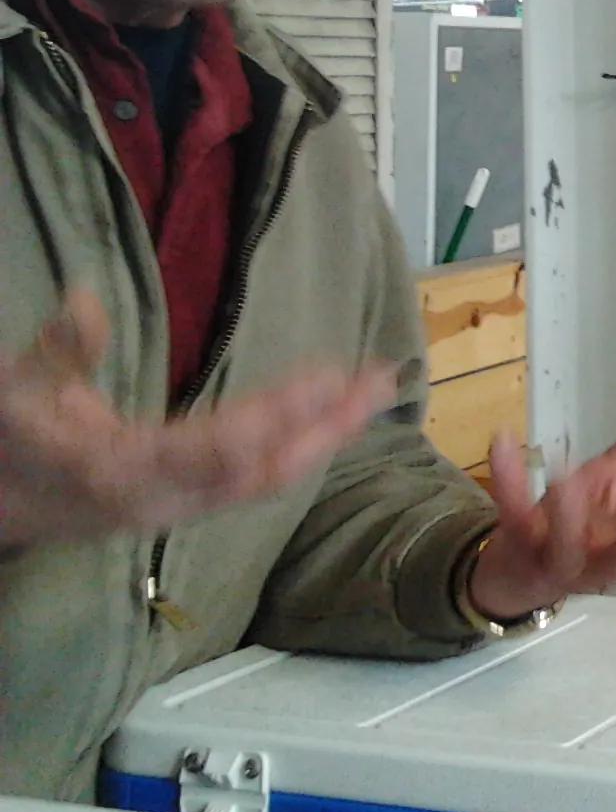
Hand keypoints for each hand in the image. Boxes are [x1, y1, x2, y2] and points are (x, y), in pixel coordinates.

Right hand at [0, 289, 394, 545]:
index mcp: (120, 472)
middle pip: (261, 469)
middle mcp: (161, 501)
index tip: (330, 375)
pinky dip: (299, 450)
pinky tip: (331, 421)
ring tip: (373, 392)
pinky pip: (254, 483)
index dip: (280, 413)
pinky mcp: (185, 507)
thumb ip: (58, 349)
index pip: (220, 448)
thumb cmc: (8, 436)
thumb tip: (84, 300)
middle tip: (382, 378)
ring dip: (324, 437)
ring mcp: (177, 510)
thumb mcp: (15, 388)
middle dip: (327, 427)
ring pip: (265, 480)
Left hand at [468, 393, 615, 619]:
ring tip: (571, 474)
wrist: (514, 570)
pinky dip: (508, 478)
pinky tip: (504, 439)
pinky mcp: (515, 544)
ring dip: (569, 512)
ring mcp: (556, 557)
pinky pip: (512, 514)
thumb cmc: (578, 524)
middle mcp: (601, 558)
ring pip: (566, 547)